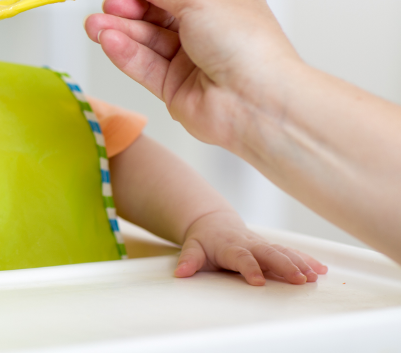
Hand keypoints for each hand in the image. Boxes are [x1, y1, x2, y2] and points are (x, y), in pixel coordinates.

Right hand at [83, 0, 302, 150]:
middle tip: (107, 4)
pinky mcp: (174, 88)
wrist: (258, 103)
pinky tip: (107, 41)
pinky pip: (144, 66)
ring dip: (119, 30)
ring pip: (146, 40)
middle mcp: (206, 29)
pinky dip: (125, 53)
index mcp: (222, 0)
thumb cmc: (244, 43)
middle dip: (128, 7)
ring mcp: (190, 60)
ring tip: (92, 25)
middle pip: (155, 13)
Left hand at [176, 210, 326, 284]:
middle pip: (269, 253)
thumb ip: (188, 260)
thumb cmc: (204, 239)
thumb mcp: (192, 248)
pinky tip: (322, 269)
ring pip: (284, 252)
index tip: (258, 281)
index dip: (250, 268)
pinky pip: (291, 252)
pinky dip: (307, 259)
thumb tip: (181, 272)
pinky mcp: (271, 247)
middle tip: (299, 279)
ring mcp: (262, 244)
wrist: (213, 222)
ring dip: (300, 263)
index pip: (241, 257)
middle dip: (285, 265)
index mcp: (230, 246)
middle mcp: (249, 244)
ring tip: (314, 276)